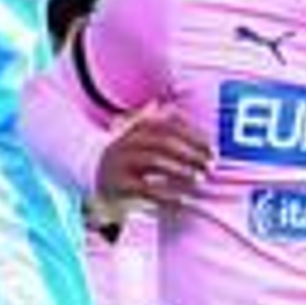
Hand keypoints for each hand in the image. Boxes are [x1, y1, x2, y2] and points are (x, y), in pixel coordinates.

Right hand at [96, 107, 212, 208]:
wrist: (92, 180)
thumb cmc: (126, 159)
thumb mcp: (137, 136)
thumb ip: (154, 121)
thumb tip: (166, 104)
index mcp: (137, 128)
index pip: (169, 125)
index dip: (193, 135)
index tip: (213, 148)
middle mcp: (128, 142)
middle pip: (164, 141)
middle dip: (191, 152)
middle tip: (211, 165)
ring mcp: (121, 162)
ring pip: (154, 160)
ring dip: (181, 169)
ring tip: (200, 179)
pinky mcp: (119, 185)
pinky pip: (145, 189)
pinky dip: (167, 195)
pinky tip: (183, 201)